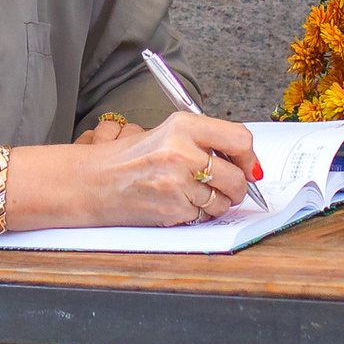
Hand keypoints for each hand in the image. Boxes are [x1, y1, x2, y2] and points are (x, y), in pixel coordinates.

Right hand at [64, 108, 258, 227]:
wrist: (93, 182)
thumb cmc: (128, 160)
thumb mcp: (166, 135)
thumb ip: (203, 142)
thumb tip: (244, 161)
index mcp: (183, 126)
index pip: (239, 139)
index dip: (249, 157)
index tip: (249, 166)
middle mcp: (182, 151)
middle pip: (236, 176)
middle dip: (238, 188)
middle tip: (229, 189)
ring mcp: (177, 182)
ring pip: (222, 201)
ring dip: (215, 204)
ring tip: (194, 195)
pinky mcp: (172, 208)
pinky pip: (203, 217)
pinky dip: (196, 215)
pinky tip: (178, 204)